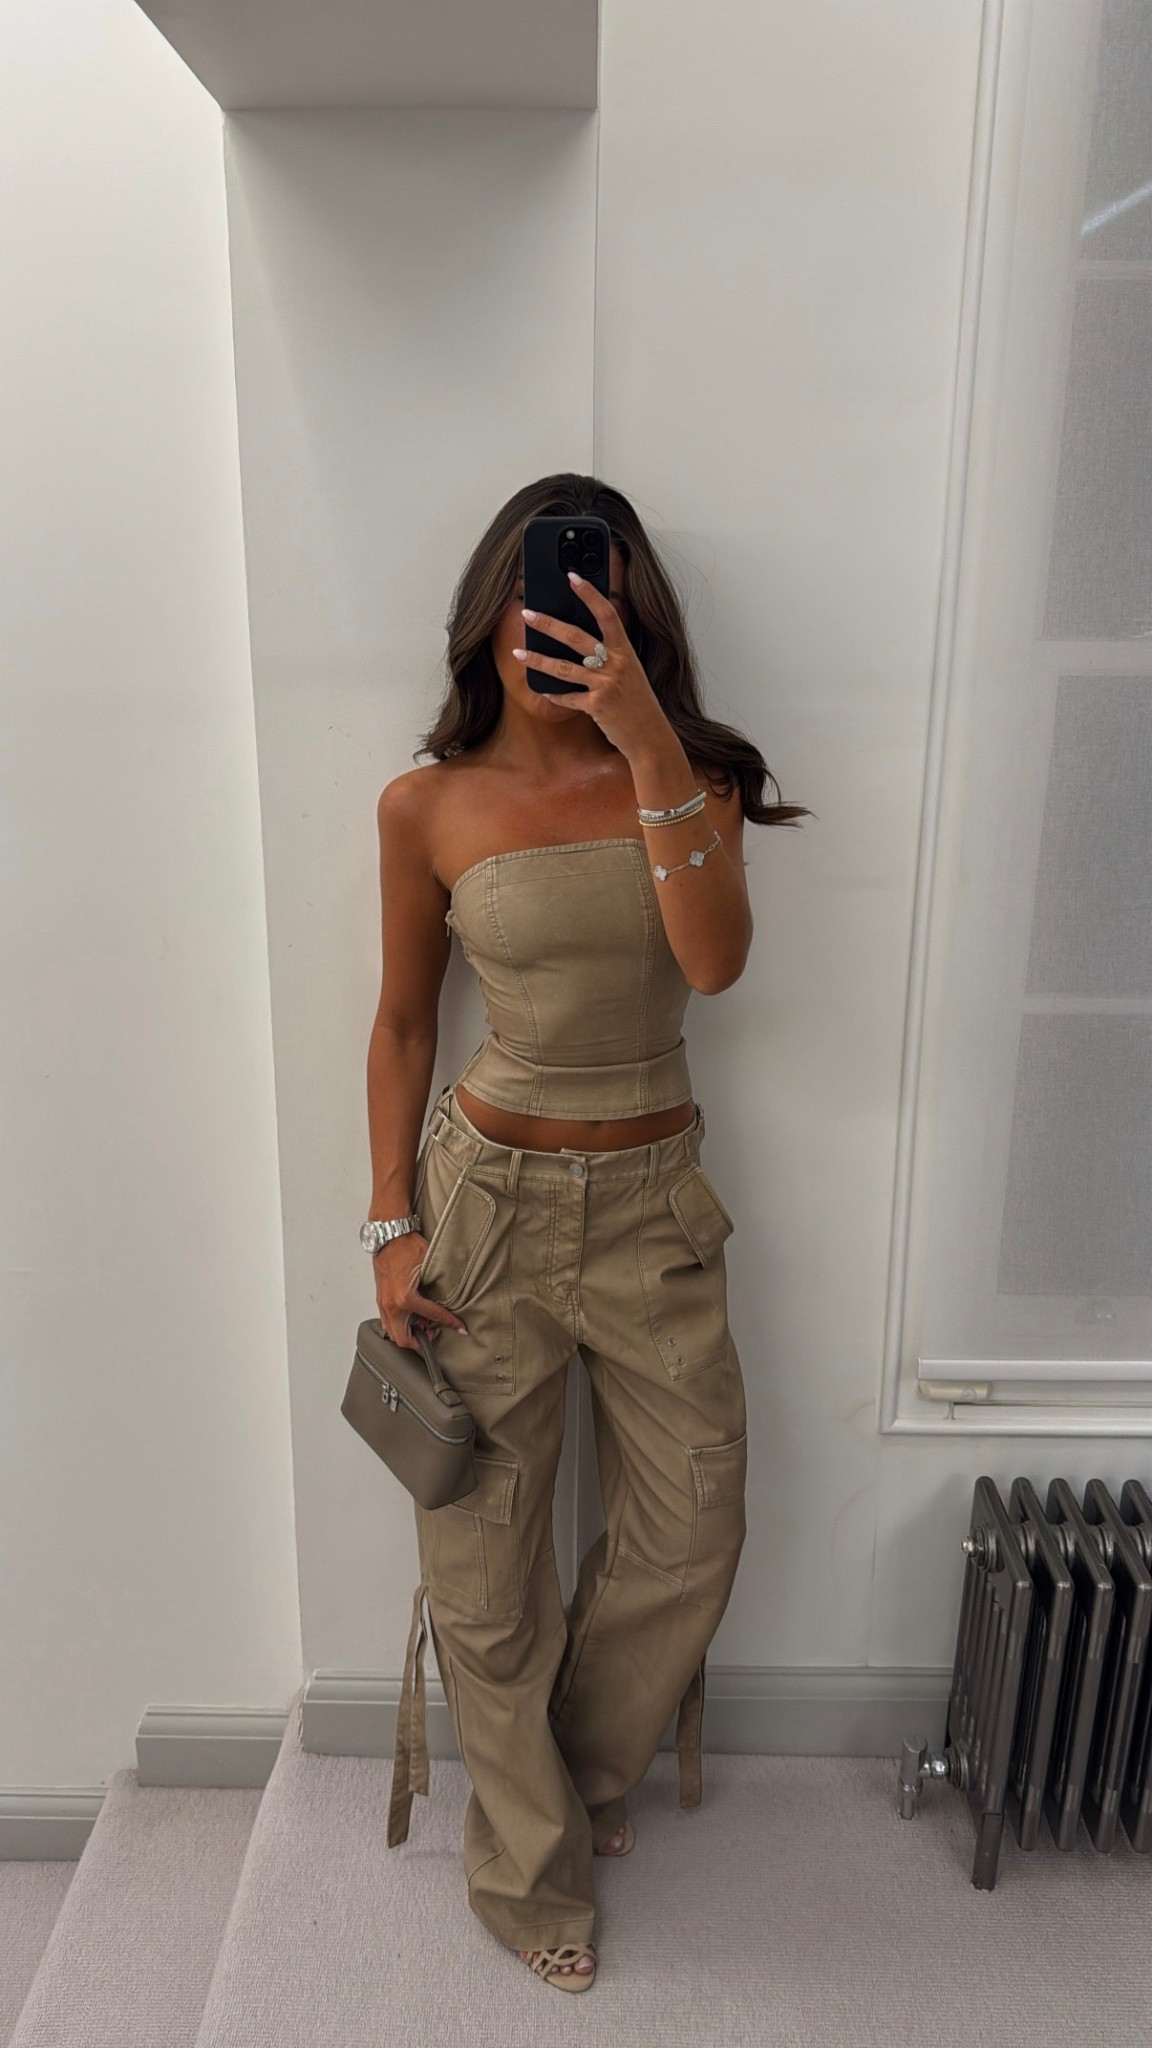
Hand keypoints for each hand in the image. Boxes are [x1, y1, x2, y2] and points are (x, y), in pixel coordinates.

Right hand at [373, 1234, 468, 1352]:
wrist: (389, 1235)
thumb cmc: (406, 1245)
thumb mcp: (429, 1265)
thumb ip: (439, 1285)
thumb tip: (451, 1297)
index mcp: (405, 1298)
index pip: (432, 1316)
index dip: (450, 1322)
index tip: (460, 1327)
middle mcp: (391, 1304)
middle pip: (403, 1339)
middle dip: (420, 1340)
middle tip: (433, 1331)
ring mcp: (383, 1303)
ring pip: (393, 1332)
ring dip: (408, 1332)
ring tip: (422, 1323)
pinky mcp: (381, 1299)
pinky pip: (387, 1321)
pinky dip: (399, 1323)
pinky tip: (411, 1314)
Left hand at [512, 572, 670, 760]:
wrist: (650, 736)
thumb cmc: (637, 703)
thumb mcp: (629, 672)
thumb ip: (609, 655)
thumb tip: (578, 641)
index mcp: (626, 651)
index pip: (607, 614)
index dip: (589, 594)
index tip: (572, 577)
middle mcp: (617, 664)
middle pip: (576, 637)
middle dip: (548, 624)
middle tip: (528, 614)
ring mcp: (606, 685)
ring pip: (564, 668)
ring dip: (538, 660)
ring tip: (519, 653)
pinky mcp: (597, 706)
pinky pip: (568, 698)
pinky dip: (554, 695)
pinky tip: (542, 690)